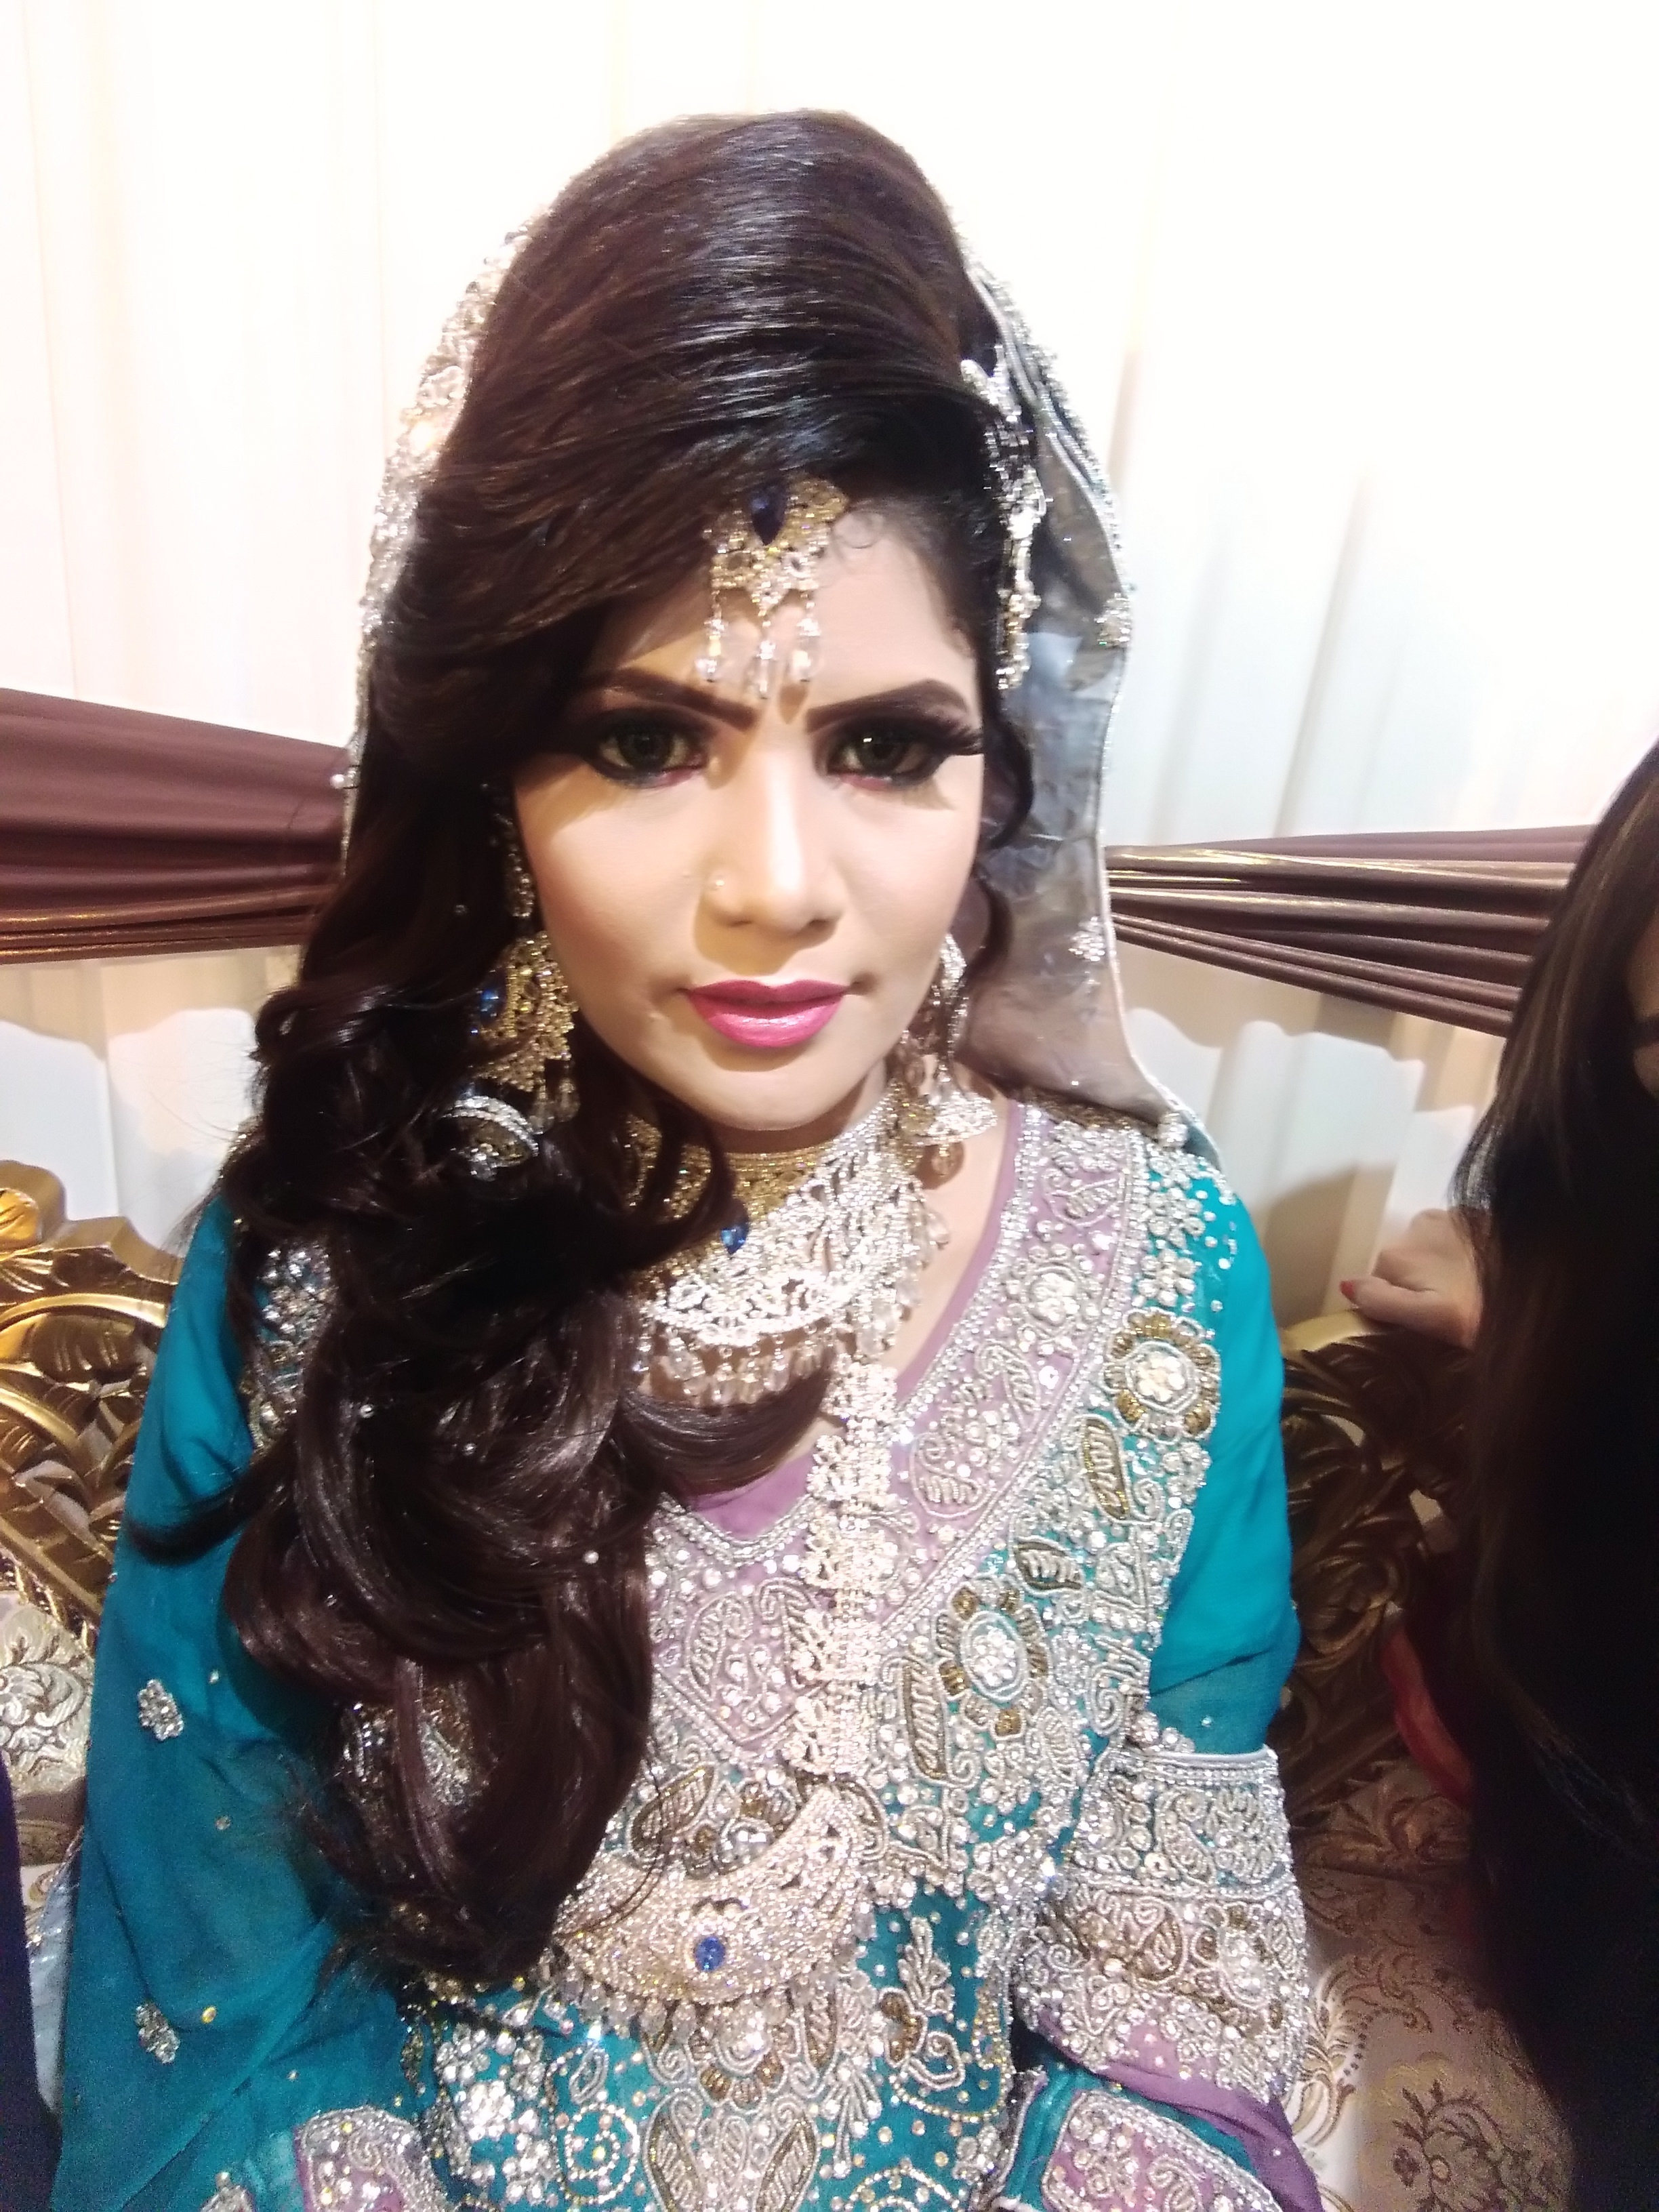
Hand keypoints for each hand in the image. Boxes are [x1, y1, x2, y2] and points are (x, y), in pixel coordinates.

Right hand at [1341, 1208, 1481, 1347]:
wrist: (1547, 1287)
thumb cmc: (1479, 1314)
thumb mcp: (1428, 1319)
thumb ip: (1382, 1301)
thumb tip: (1346, 1284)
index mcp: (1397, 1254)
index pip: (1378, 1279)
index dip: (1397, 1301)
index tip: (1422, 1320)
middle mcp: (1417, 1225)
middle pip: (1405, 1257)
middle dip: (1420, 1277)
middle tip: (1448, 1306)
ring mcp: (1452, 1215)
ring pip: (1432, 1241)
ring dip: (1442, 1260)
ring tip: (1467, 1287)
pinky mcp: (1484, 1212)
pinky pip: (1460, 1231)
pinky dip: (1466, 1247)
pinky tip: (1485, 1267)